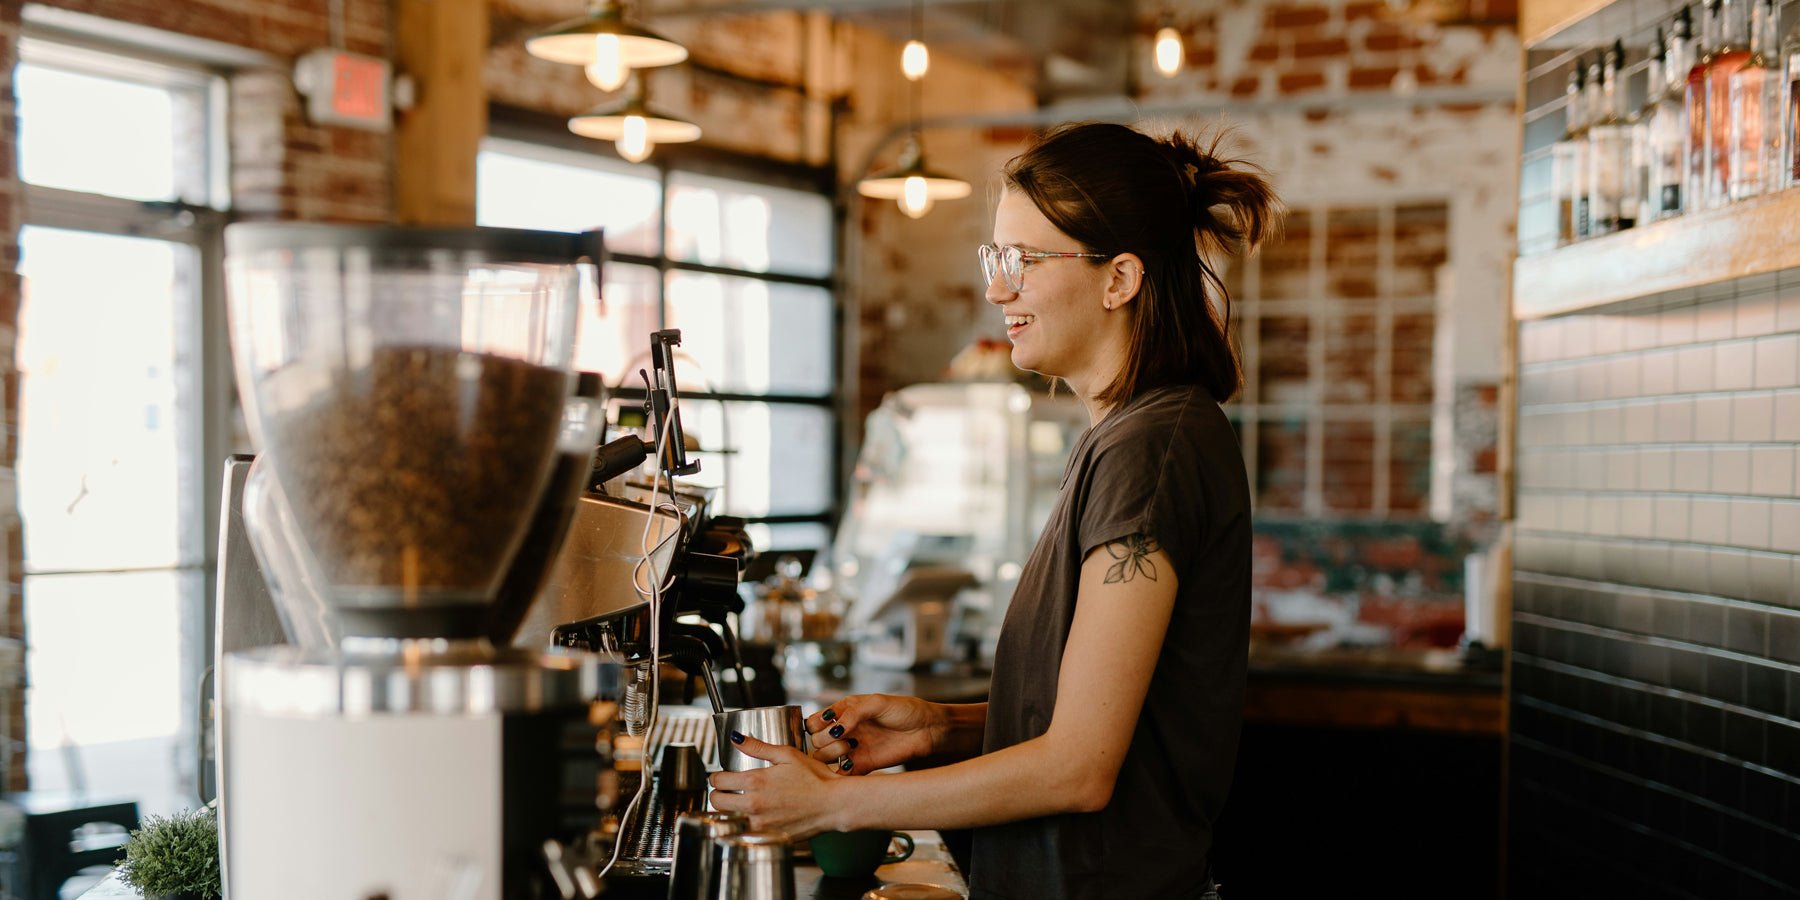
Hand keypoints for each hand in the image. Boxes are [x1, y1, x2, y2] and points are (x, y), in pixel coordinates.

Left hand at [707, 732, 844, 838]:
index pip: (717, 780)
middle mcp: (753, 805)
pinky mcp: (767, 838)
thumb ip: (759, 747)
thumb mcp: (788, 755)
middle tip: (729, 790)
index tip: (724, 776)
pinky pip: (745, 832)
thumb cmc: (816, 779)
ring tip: (741, 804)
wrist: (834, 805)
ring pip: (726, 819)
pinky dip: (745, 825)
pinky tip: (757, 817)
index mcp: (755, 782)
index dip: (717, 776)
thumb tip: (737, 739)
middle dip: (719, 793)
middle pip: (715, 801)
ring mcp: (759, 825)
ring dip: (729, 811)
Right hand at [805, 694, 939, 774]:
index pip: (814, 721)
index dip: (816, 724)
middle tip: (844, 735)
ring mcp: (852, 749)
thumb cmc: (905, 710)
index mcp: (844, 712)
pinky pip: (841, 774)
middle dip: (824, 738)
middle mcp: (845, 731)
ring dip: (830, 753)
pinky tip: (848, 765)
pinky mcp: (862, 766)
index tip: (829, 724)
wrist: (927, 729)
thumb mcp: (878, 702)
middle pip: (815, 740)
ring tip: (850, 746)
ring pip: (823, 758)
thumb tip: (835, 728)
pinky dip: (838, 773)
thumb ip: (854, 713)